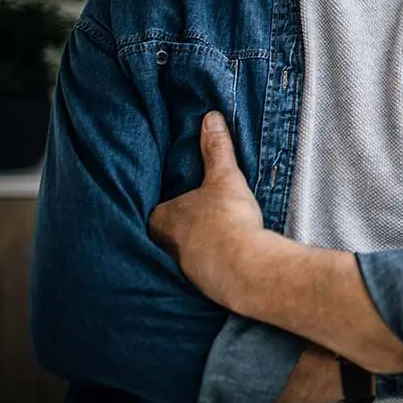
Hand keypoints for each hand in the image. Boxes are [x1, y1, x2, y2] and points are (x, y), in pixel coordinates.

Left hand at [149, 111, 263, 306]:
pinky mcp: (201, 284)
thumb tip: (211, 118)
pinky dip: (213, 263)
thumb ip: (216, 149)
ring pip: (184, 252)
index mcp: (161, 219)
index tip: (186, 198)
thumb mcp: (224, 177)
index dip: (171, 203)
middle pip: (169, 232)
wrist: (244, 268)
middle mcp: (164, 246)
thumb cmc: (226, 221)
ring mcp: (182, 268)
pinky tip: (227, 256)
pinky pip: (203, 269)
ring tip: (218, 236)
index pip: (158, 208)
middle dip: (183, 227)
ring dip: (198, 246)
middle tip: (203, 216)